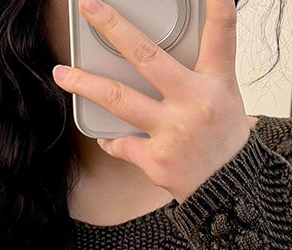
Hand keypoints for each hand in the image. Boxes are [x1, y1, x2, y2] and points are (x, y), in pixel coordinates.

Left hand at [51, 0, 252, 203]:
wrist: (229, 190)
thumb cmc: (225, 140)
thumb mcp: (226, 96)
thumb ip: (203, 69)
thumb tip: (170, 47)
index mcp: (216, 82)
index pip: (221, 33)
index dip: (216, 5)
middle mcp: (193, 102)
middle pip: (146, 56)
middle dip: (113, 28)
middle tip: (88, 7)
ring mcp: (172, 131)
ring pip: (119, 99)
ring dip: (85, 84)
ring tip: (61, 73)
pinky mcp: (156, 159)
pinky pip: (122, 144)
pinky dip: (110, 139)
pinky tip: (104, 135)